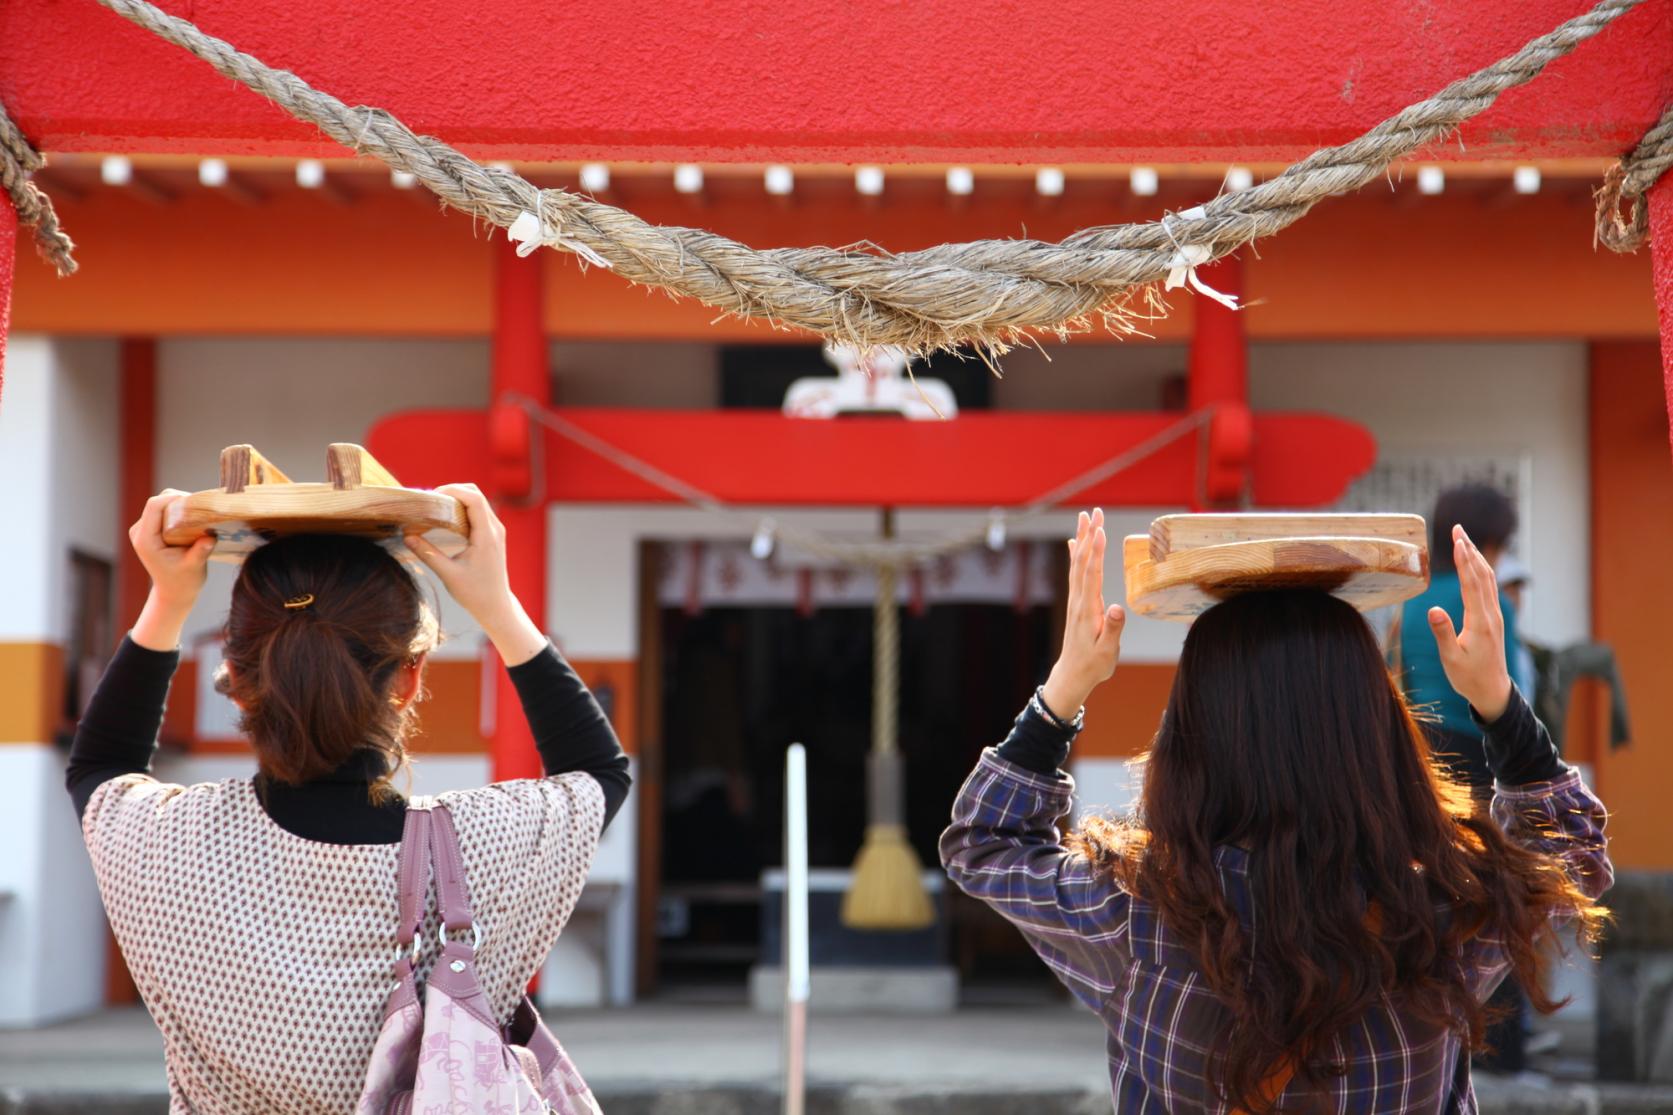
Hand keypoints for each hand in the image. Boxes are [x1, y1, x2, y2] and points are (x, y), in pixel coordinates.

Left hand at [128, 489, 215, 650]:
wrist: (174, 592)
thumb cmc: (185, 582)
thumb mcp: (194, 567)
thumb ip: (200, 552)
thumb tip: (211, 537)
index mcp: (146, 540)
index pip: (155, 506)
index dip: (174, 498)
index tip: (197, 504)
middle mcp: (140, 531)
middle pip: (158, 501)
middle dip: (180, 501)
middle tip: (201, 510)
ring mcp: (143, 529)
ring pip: (162, 503)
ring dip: (180, 505)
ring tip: (198, 516)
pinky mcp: (150, 528)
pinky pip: (163, 510)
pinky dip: (179, 510)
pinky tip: (192, 520)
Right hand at [404, 484, 546, 664]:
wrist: (496, 606)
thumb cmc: (475, 593)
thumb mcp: (448, 574)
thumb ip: (427, 554)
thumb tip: (406, 536)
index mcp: (487, 536)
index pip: (474, 499)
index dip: (453, 490)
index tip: (432, 496)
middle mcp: (495, 529)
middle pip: (476, 494)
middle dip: (452, 491)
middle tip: (430, 500)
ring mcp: (495, 530)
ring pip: (477, 501)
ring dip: (457, 498)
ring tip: (434, 507)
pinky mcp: (492, 534)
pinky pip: (478, 511)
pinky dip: (462, 508)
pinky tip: (445, 517)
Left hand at [1040, 509, 1125, 718]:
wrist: (1073, 674)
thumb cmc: (1094, 665)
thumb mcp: (1108, 652)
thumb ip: (1113, 630)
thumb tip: (1116, 609)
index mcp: (1088, 609)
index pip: (1092, 574)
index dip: (1096, 551)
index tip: (1099, 530)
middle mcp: (1079, 600)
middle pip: (1083, 561)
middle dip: (1089, 535)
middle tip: (1094, 512)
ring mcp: (1076, 600)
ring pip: (1078, 563)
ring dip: (1082, 539)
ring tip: (1085, 518)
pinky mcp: (1077, 602)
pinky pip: (1075, 572)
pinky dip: (1076, 554)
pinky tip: (1075, 542)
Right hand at [1427, 524, 1513, 721]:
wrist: (1493, 691)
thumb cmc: (1468, 677)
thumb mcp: (1450, 659)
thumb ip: (1442, 633)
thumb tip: (1433, 609)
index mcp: (1479, 622)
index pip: (1471, 584)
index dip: (1463, 561)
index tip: (1456, 541)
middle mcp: (1490, 614)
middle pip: (1482, 574)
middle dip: (1470, 550)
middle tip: (1458, 529)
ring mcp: (1494, 615)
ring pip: (1487, 578)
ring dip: (1476, 556)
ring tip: (1463, 538)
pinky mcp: (1493, 618)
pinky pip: (1488, 587)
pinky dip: (1480, 569)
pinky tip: (1474, 563)